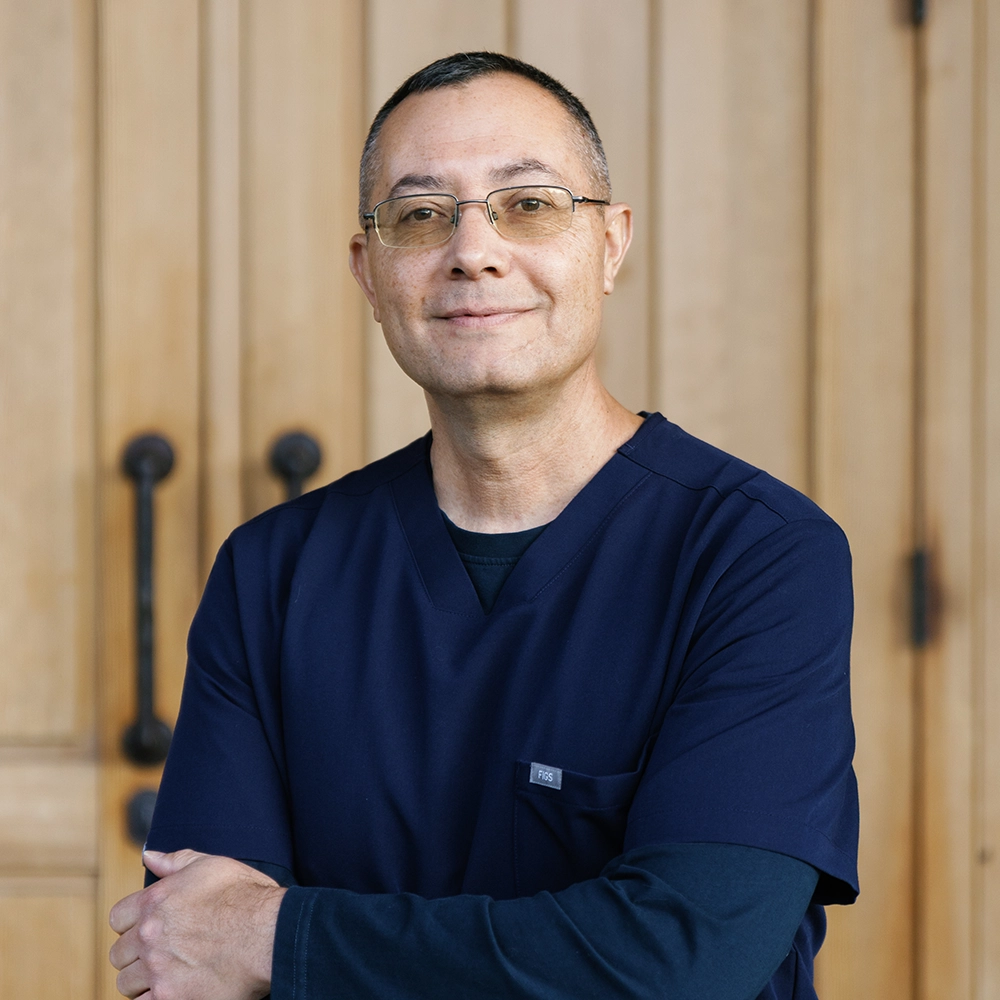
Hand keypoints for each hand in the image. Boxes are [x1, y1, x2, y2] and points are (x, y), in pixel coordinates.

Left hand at [109, 849, 286, 999]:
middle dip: (138, 954)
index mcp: (155, 901)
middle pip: (119, 954)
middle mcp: (150, 935)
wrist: (270, 932)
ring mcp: (157, 969)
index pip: (118, 919)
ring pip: (127, 983)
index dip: (133, 924)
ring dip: (144, 980)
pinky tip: (175, 991)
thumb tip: (149, 856)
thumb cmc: (247, 897)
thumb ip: (175, 861)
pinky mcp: (169, 998)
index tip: (151, 929)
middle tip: (165, 953)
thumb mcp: (211, 866)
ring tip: (171, 974)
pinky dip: (154, 999)